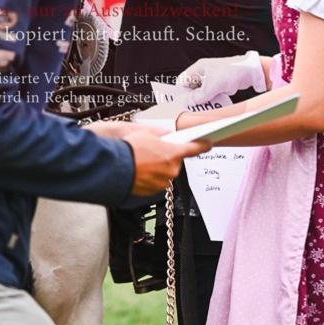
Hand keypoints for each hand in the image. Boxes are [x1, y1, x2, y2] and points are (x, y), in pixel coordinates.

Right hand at [87, 120, 210, 194]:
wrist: (114, 168)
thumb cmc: (129, 149)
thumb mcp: (146, 133)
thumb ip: (162, 134)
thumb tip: (168, 135)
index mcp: (174, 153)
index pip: (196, 148)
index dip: (203, 144)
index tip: (208, 142)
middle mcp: (172, 170)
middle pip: (176, 160)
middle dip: (168, 155)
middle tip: (154, 150)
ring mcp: (164, 182)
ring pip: (166, 171)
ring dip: (158, 166)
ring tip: (142, 160)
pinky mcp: (154, 191)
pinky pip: (157, 181)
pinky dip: (151, 176)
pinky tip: (140, 169)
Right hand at [176, 51, 267, 102]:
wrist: (251, 72)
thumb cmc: (231, 72)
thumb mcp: (213, 85)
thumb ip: (201, 95)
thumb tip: (190, 101)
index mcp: (199, 68)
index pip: (184, 80)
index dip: (181, 91)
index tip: (181, 102)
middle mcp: (204, 73)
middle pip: (193, 87)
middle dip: (192, 98)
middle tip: (191, 108)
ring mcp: (213, 79)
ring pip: (203, 92)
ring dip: (203, 100)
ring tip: (202, 109)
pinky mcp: (220, 85)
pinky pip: (212, 95)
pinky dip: (212, 100)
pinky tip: (213, 106)